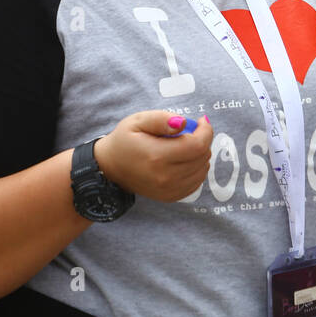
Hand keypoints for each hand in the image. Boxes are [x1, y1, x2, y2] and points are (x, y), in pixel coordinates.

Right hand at [94, 111, 213, 202]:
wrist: (109, 168)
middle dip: (203, 140)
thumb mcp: (137, 121)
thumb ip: (161, 119)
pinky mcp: (170, 197)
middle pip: (202, 158)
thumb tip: (184, 122)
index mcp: (157, 156)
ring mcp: (168, 190)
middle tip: (191, 131)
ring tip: (187, 144)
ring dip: (201, 155)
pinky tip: (186, 159)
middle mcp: (165, 177)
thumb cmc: (124, 141)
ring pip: (202, 171)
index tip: (201, 121)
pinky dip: (197, 169)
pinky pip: (196, 183)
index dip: (206, 131)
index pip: (197, 145)